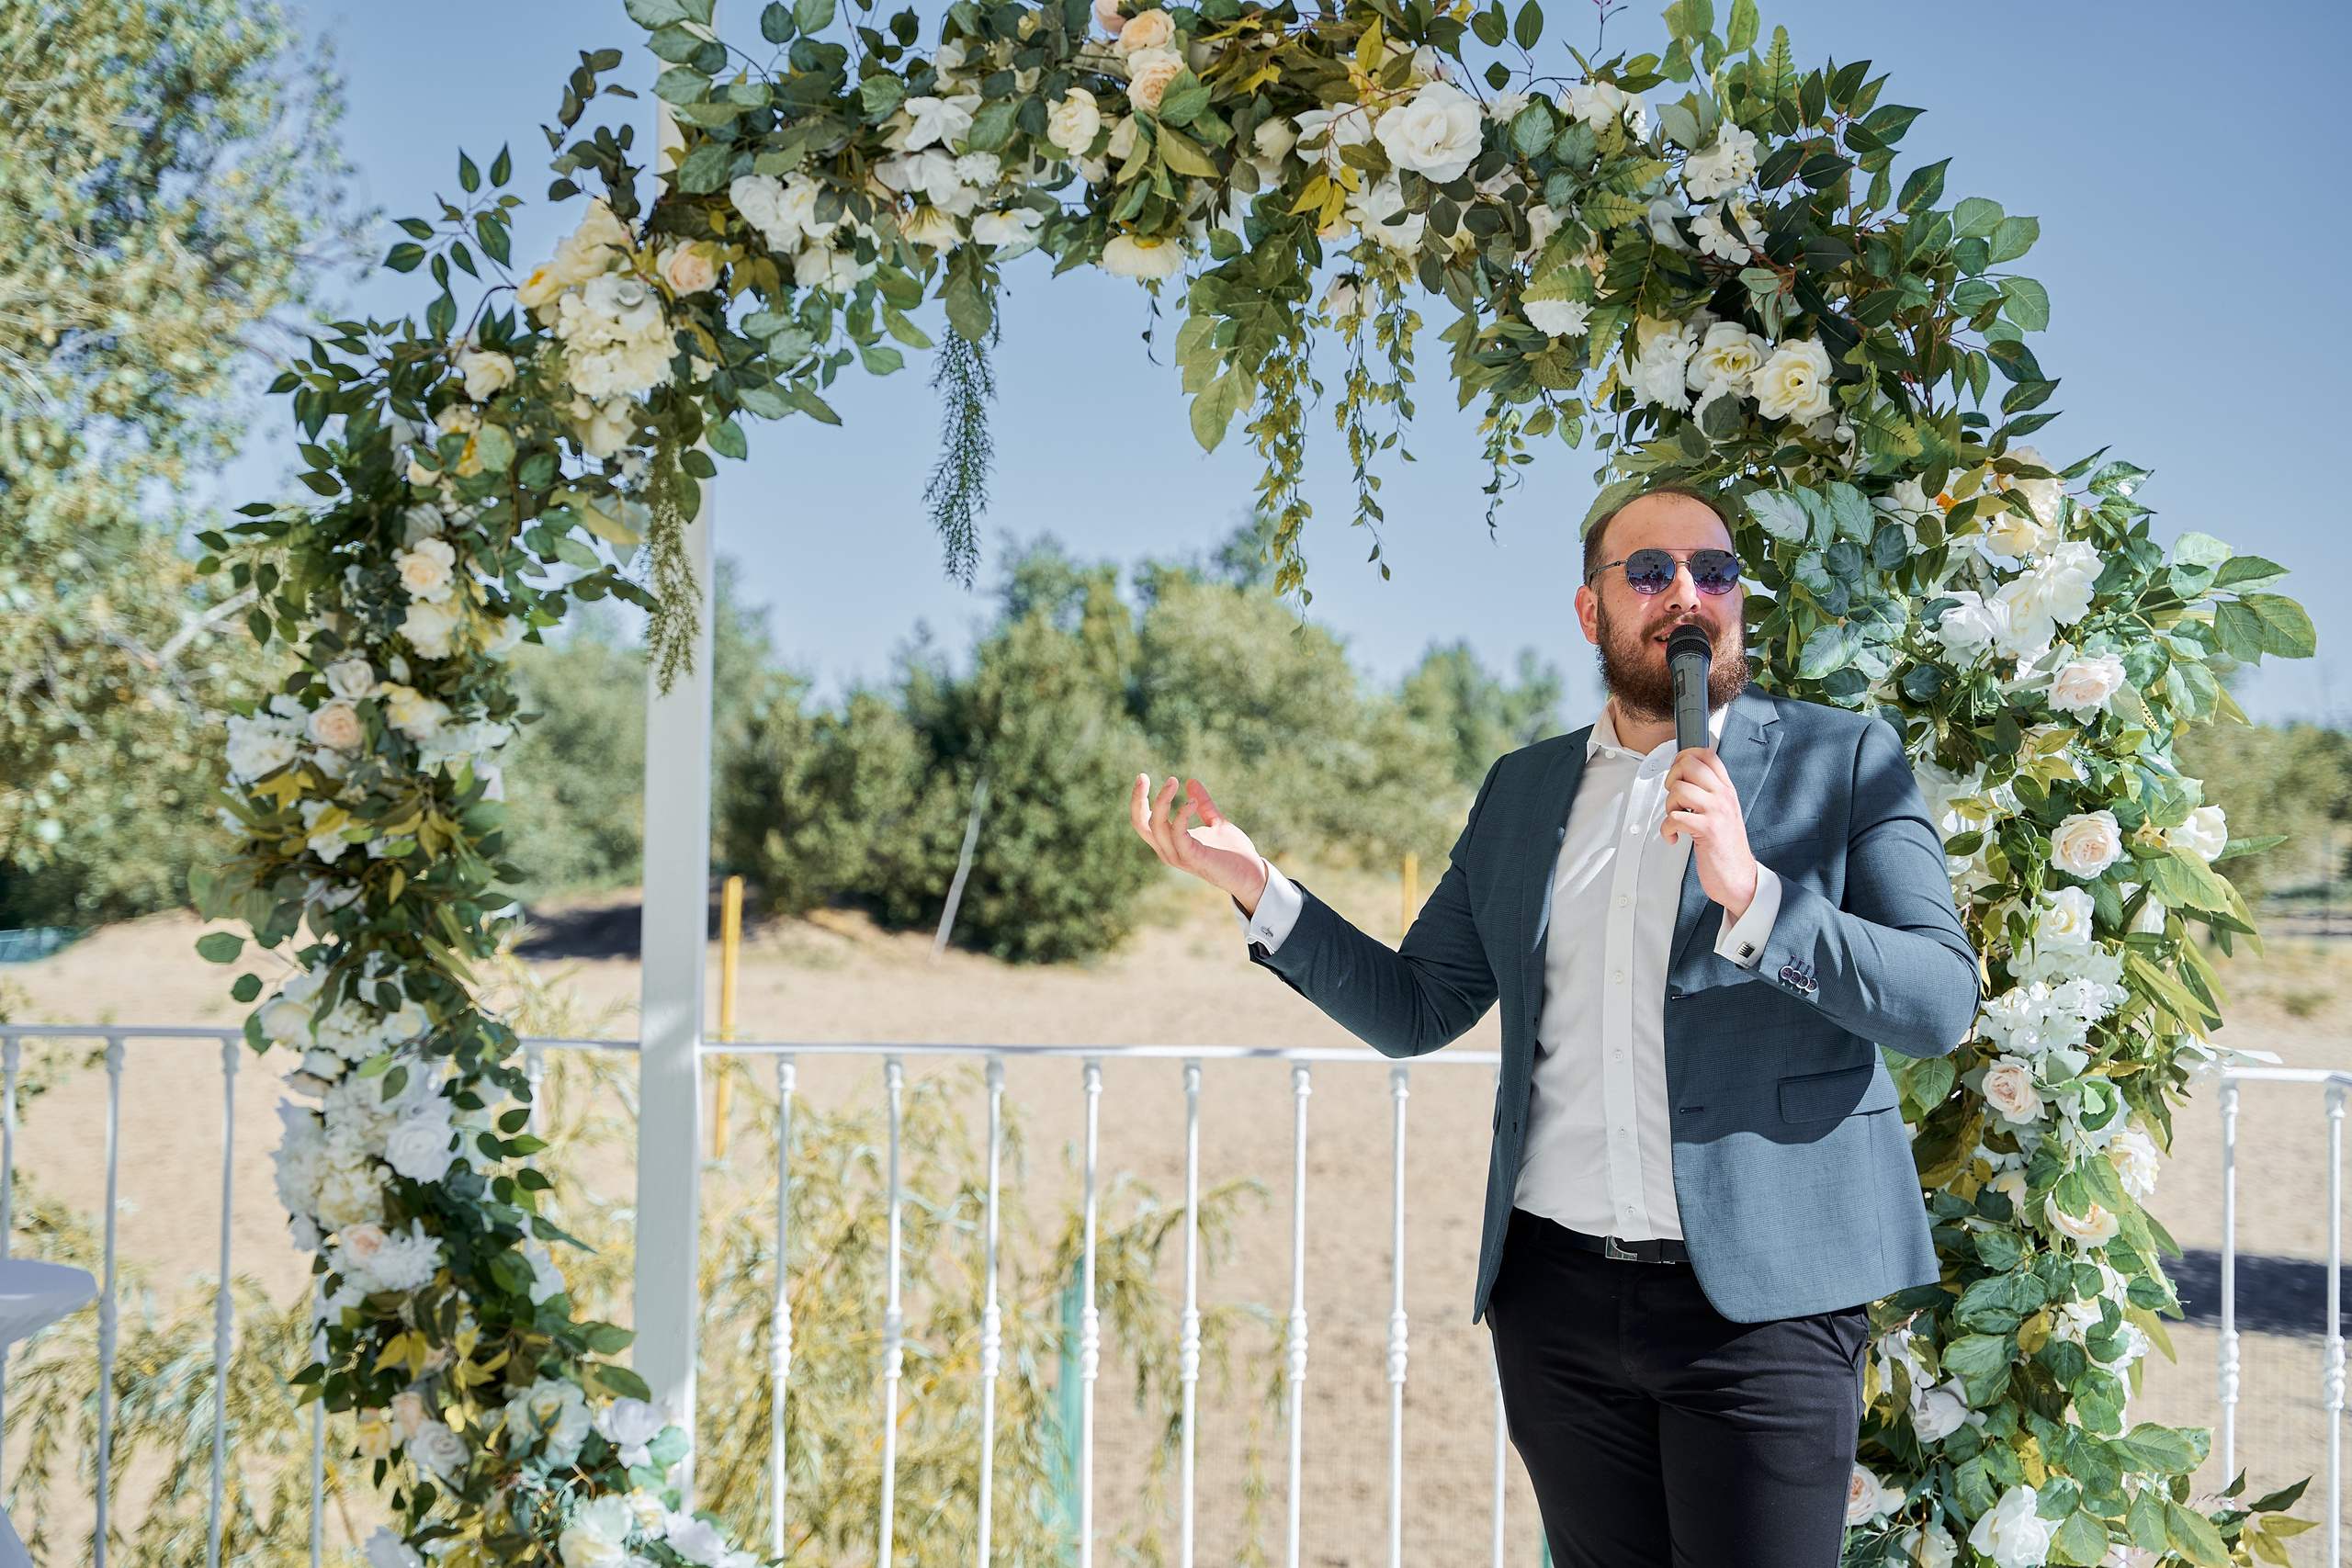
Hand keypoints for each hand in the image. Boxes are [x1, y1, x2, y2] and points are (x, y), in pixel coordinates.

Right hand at [1129, 774, 1271, 913]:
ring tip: (1173, 781)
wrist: (1251, 875)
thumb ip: (1203, 804)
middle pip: (1141, 824)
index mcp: (1170, 841)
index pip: (1143, 821)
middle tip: (1142, 776)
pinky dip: (1181, 815)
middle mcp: (1168, 849)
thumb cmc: (1234, 853)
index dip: (1138, 799)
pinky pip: (1178, 834)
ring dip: (1162, 801)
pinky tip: (1192, 802)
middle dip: (1138, 799)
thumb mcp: (1215, 822)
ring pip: (1156, 826)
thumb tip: (1190, 781)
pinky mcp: (1192, 858)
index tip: (1142, 777)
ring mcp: (1178, 855)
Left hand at [1659, 747, 1758, 920]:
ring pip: (1679, 789)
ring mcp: (1717, 812)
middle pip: (1690, 765)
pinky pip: (1675, 817)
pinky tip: (1675, 837)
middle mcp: (1723, 797)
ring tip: (1676, 820)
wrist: (1739, 878)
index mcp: (1727, 790)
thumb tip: (1684, 776)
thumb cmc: (1726, 848)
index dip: (1685, 756)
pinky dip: (1667, 829)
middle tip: (1675, 799)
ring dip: (1669, 806)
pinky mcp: (1707, 831)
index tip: (1677, 773)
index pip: (1708, 755)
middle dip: (1672, 779)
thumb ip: (1708, 794)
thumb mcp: (1723, 813)